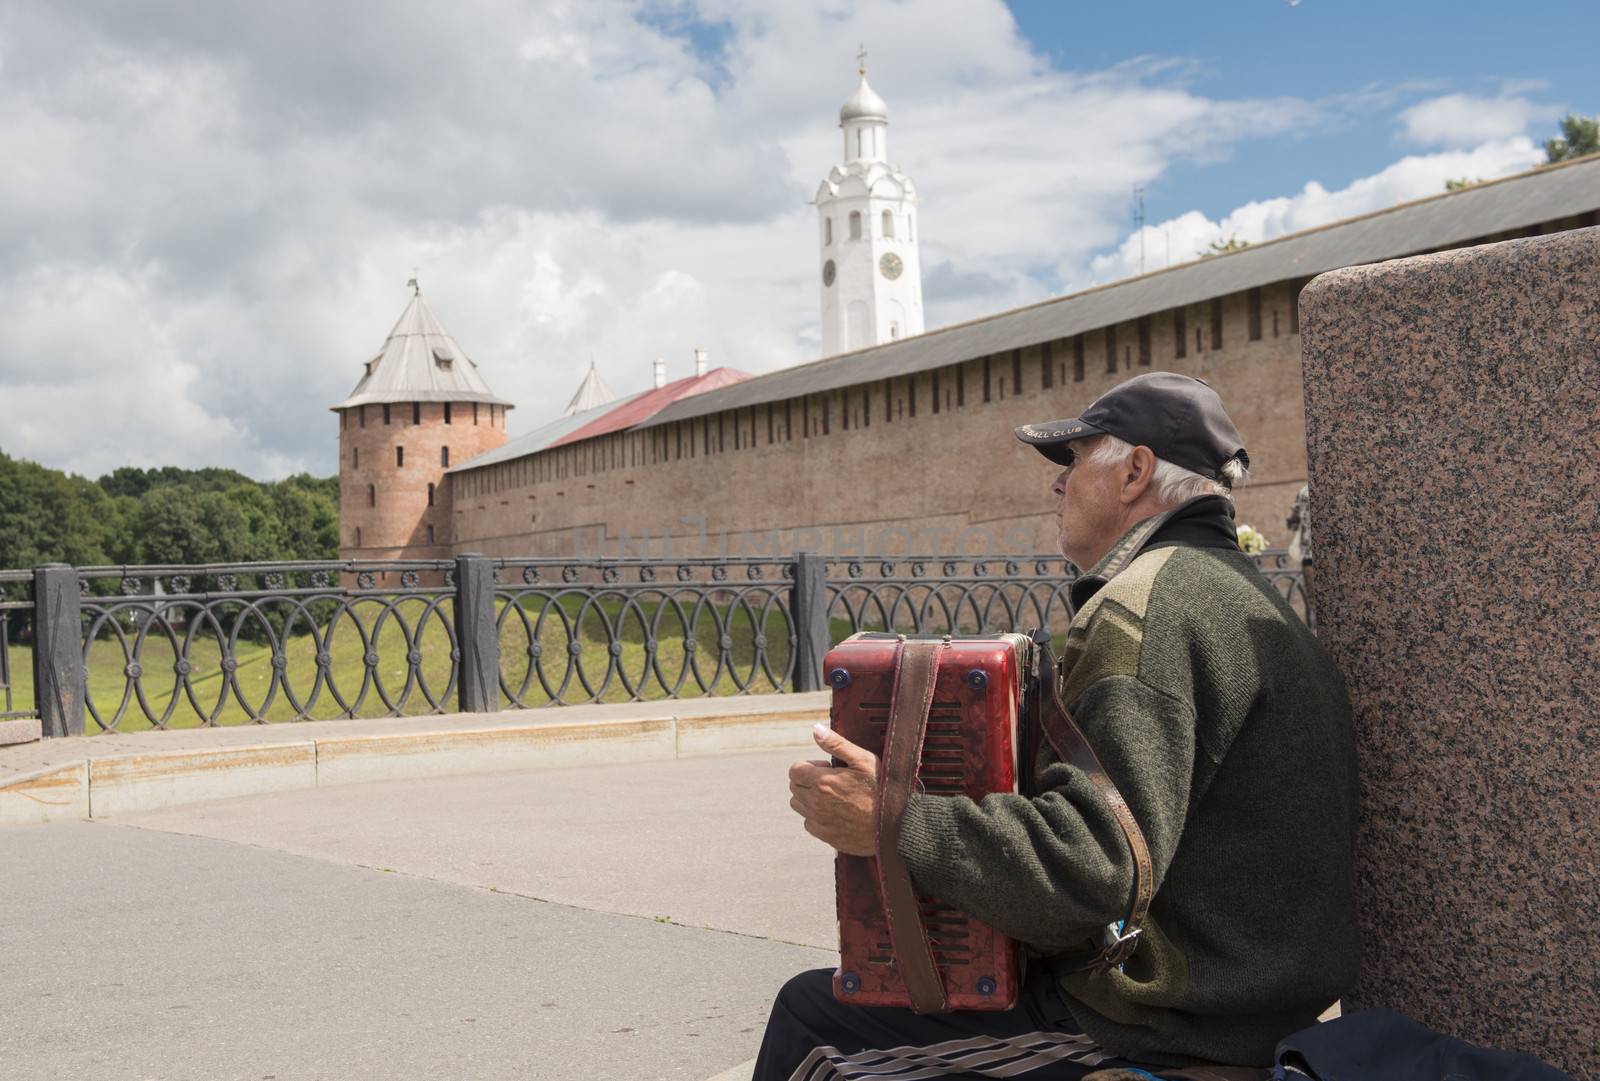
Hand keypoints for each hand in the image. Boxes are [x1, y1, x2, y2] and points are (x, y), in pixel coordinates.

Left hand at [788, 724, 878, 856]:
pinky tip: (836, 812)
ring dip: (809, 798)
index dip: (809, 766)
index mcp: (823, 782)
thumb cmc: (882, 790)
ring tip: (832, 796)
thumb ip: (836, 744)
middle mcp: (816, 803)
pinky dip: (816, 816)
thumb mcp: (864, 760)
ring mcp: (819, 822)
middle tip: (832, 780)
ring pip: (798, 805)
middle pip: (794, 786)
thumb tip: (815, 729)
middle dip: (808, 780)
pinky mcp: (824, 836)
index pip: (794, 770)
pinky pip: (808, 823)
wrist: (895, 825)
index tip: (826, 768)